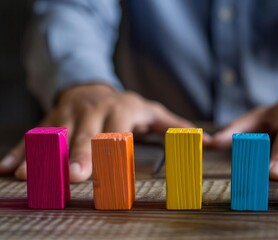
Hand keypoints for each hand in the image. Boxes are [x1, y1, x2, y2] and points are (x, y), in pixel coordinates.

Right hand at [0, 84, 197, 181]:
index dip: (114, 151)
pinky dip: (19, 152)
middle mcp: (92, 112)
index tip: (111, 170)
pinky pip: (33, 136)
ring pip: (54, 136)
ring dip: (42, 156)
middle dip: (79, 156)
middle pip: (84, 136)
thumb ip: (175, 126)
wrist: (91, 86)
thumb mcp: (151, 112)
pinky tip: (8, 168)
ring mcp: (68, 115)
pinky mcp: (49, 119)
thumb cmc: (124, 105)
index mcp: (119, 110)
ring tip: (29, 176)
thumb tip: (207, 141)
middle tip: (75, 176)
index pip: (117, 133)